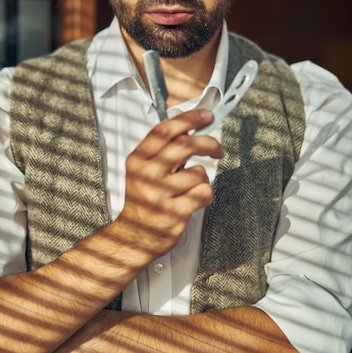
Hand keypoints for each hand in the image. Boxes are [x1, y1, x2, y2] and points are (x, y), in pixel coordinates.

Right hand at [113, 109, 223, 259]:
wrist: (134, 236)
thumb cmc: (142, 203)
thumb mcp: (141, 172)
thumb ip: (161, 151)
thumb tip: (189, 130)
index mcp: (138, 160)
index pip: (165, 130)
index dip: (189, 118)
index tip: (206, 116)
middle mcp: (147, 174)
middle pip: (186, 145)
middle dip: (209, 144)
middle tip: (217, 150)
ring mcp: (160, 194)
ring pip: (199, 173)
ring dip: (202, 180)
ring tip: (190, 189)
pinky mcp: (174, 212)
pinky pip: (203, 193)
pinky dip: (205, 196)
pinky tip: (193, 201)